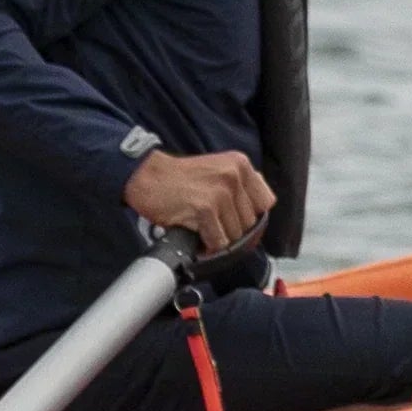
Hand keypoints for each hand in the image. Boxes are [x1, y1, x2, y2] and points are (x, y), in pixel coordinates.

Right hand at [125, 147, 272, 253]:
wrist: (146, 175)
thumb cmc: (179, 177)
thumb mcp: (218, 169)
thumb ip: (240, 186)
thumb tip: (257, 216)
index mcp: (240, 164)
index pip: (265, 202)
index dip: (252, 217)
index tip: (239, 223)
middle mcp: (234, 176)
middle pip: (250, 222)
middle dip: (232, 230)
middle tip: (212, 226)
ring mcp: (220, 192)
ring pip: (235, 235)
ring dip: (218, 238)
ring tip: (202, 228)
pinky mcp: (205, 208)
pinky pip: (218, 241)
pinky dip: (207, 245)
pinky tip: (196, 235)